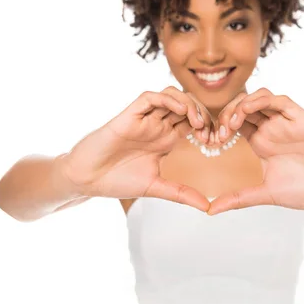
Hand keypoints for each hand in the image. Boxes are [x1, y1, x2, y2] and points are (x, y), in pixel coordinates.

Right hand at [58, 86, 213, 211]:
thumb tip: (208, 208)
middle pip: (188, 104)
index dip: (209, 126)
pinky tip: (180, 112)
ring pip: (172, 95)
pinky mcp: (129, 115)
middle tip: (210, 132)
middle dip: (203, 113)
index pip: (194, 122)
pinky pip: (151, 97)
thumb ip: (181, 194)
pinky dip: (168, 99)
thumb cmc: (116, 181)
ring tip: (197, 123)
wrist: (86, 179)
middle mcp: (157, 125)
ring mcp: (144, 119)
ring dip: (188, 103)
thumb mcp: (156, 188)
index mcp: (165, 139)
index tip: (217, 142)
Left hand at [207, 88, 303, 214]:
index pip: (235, 122)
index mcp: (262, 143)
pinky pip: (280, 101)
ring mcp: (287, 123)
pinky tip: (249, 111)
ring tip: (233, 121)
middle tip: (221, 131)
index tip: (214, 141)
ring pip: (260, 97)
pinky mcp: (302, 120)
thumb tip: (210, 211)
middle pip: (244, 106)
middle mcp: (273, 129)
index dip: (221, 126)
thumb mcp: (265, 194)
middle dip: (227, 113)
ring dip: (242, 103)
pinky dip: (262, 100)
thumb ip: (238, 198)